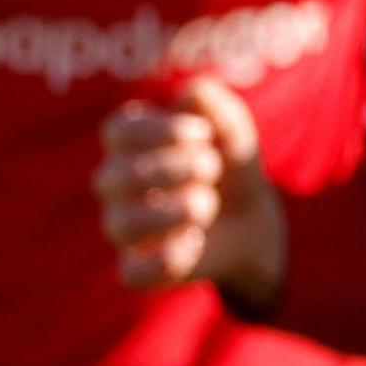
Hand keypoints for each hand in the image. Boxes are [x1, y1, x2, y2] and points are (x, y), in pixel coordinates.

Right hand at [97, 77, 282, 303]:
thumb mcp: (233, 131)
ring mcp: (125, 229)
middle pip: (113, 177)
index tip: (201, 132)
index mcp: (130, 146)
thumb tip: (192, 91)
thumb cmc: (228, 165)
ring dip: (172, 211)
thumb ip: (217, 107)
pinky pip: (132, 274)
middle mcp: (117, 187)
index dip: (158, 129)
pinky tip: (195, 240)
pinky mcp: (141, 268)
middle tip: (211, 166)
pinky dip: (166, 259)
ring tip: (206, 202)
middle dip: (172, 168)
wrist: (251, 219)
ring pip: (121, 226)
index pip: (117, 132)